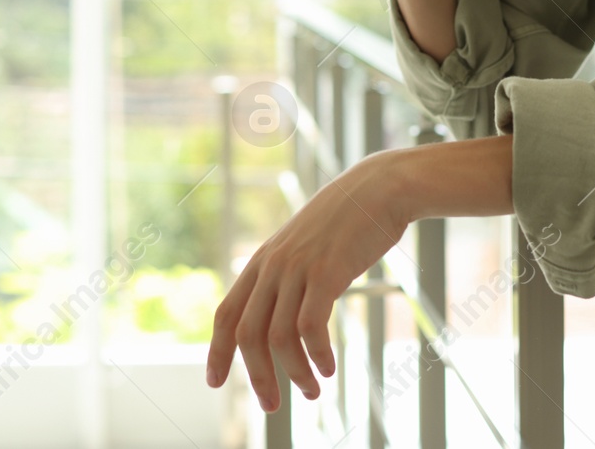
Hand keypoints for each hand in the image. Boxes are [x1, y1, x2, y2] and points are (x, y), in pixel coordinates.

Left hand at [205, 151, 410, 411]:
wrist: (381, 188)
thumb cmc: (349, 218)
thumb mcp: (305, 243)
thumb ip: (289, 270)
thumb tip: (283, 307)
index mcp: (263, 260)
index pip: (226, 313)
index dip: (217, 352)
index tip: (214, 382)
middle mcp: (273, 265)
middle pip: (248, 334)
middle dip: (257, 376)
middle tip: (272, 406)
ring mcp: (298, 268)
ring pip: (280, 337)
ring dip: (294, 373)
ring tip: (312, 391)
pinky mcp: (327, 272)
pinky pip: (311, 327)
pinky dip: (317, 355)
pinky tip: (329, 368)